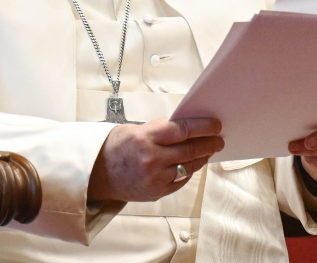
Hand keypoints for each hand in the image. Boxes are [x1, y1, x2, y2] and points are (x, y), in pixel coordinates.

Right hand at [88, 117, 223, 201]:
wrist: (97, 174)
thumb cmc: (116, 147)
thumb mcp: (135, 129)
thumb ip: (161, 128)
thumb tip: (188, 126)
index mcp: (145, 138)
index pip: (182, 130)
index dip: (203, 127)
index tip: (215, 125)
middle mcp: (150, 159)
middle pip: (189, 150)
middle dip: (209, 143)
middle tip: (219, 139)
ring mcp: (154, 178)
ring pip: (188, 166)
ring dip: (202, 157)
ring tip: (209, 150)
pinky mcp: (156, 192)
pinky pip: (181, 180)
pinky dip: (189, 170)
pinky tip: (193, 163)